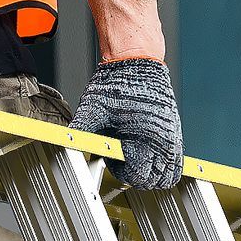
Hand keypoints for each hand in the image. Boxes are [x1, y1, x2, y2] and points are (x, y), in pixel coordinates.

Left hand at [70, 57, 183, 189]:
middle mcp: (162, 139)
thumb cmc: (117, 82)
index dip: (123, 174)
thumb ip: (81, 130)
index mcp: (143, 137)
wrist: (137, 61)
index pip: (139, 176)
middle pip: (155, 180)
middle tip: (123, 162)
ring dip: (153, 174)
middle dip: (137, 177)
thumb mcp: (93, 108)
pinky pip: (176, 159)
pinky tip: (147, 154)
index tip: (113, 162)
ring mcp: (171, 136)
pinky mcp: (174, 131)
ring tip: (136, 160)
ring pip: (169, 173)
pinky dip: (164, 164)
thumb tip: (64, 143)